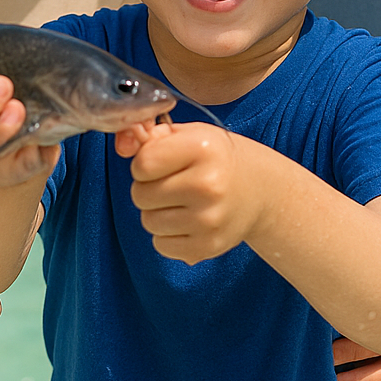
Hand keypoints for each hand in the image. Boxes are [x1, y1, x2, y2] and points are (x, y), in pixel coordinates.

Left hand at [120, 122, 259, 264]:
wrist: (259, 190)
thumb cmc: (215, 158)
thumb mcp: (188, 135)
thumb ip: (149, 135)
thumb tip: (122, 143)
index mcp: (202, 149)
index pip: (143, 163)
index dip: (145, 162)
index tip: (161, 162)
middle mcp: (208, 185)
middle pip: (140, 194)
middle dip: (148, 188)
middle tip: (172, 182)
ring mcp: (209, 219)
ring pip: (148, 221)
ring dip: (157, 212)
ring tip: (181, 202)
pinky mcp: (207, 246)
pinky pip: (161, 244)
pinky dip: (167, 234)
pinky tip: (187, 220)